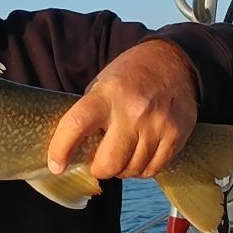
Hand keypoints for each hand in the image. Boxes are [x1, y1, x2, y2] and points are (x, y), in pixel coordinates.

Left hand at [46, 39, 197, 179]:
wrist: (173, 62)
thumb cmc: (131, 76)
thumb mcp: (102, 84)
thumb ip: (89, 115)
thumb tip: (73, 152)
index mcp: (106, 94)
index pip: (76, 124)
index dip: (61, 149)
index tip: (56, 165)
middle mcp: (132, 110)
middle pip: (108, 162)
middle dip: (99, 169)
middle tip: (98, 162)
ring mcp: (157, 124)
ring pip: (131, 170)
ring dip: (121, 170)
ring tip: (121, 156)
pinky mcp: (176, 135)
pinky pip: (153, 169)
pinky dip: (141, 170)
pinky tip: (139, 158)